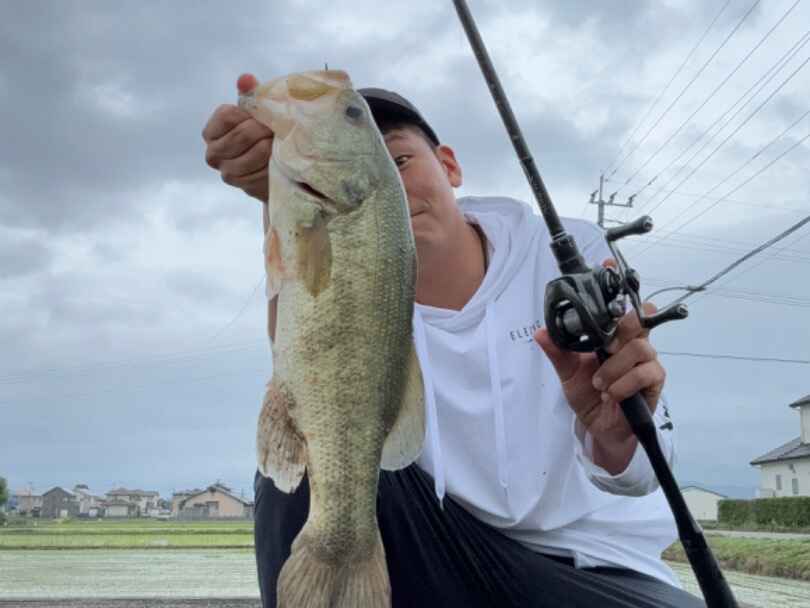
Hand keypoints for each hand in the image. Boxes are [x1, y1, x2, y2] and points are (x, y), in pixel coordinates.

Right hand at [202, 101, 272, 201]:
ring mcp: (227, 171)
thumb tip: (246, 79)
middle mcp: (213, 153)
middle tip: (277, 129)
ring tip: (279, 142)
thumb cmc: (260, 134)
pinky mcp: (243, 186)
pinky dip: (274, 164)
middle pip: (243, 134)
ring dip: (272, 146)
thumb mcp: (255, 113)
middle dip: (264, 130)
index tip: (263, 116)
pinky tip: (278, 159)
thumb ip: (250, 96)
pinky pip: (263, 171)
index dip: (249, 115)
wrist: (270, 166)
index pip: (228, 116)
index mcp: (211, 131)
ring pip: (255, 153)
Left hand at [534, 261, 665, 472]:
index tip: (607, 263)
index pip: (620, 304)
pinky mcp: (654, 381)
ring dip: (613, 367)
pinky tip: (611, 393)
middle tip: (605, 345)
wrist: (600, 427)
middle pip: (639, 317)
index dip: (618, 283)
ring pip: (639, 347)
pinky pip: (645, 373)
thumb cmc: (588, 394)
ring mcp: (646, 361)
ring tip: (598, 382)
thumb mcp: (567, 372)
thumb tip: (540, 332)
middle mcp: (632, 343)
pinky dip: (623, 383)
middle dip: (622, 326)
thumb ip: (557, 352)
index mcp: (612, 335)